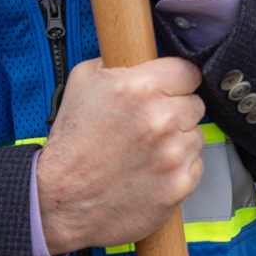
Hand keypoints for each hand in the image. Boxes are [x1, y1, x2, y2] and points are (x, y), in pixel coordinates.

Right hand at [36, 55, 205, 253]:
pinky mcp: (179, 185)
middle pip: (195, 104)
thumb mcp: (81, 84)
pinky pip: (195, 166)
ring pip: (196, 136)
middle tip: (151, 125)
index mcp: (139, 89)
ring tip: (147, 151)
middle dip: (176, 112)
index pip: (189, 72)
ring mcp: (172, 154)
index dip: (177, 82)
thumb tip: (137, 53)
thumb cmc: (70, 146)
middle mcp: (160, 119)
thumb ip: (116, 62)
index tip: (169, 90)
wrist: (59, 202)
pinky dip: (178, 169)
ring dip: (178, 141)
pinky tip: (152, 172)